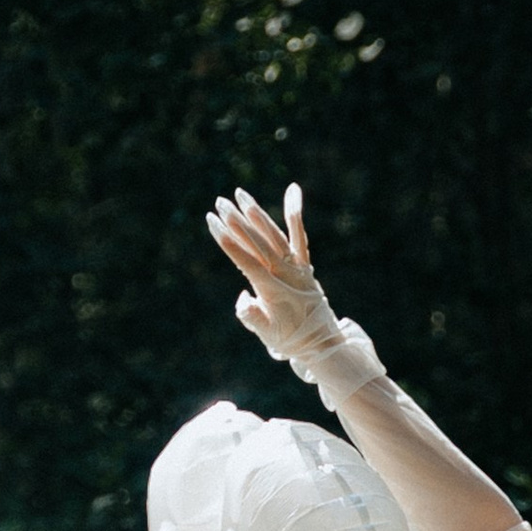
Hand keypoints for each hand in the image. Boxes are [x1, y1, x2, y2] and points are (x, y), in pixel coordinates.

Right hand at [205, 181, 328, 359]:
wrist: (319, 340)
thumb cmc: (288, 338)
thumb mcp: (266, 335)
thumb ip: (252, 316)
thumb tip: (243, 298)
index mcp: (272, 289)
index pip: (246, 260)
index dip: (228, 241)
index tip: (212, 222)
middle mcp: (285, 273)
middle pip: (257, 242)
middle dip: (237, 221)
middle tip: (219, 202)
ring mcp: (296, 266)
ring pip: (274, 234)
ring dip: (257, 213)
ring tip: (240, 194)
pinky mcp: (304, 263)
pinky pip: (299, 234)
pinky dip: (295, 213)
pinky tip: (292, 190)